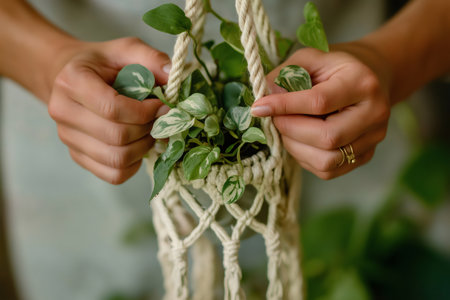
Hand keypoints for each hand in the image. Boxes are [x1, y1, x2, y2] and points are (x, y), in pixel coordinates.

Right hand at [47, 37, 170, 183]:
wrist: (70, 78)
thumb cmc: (102, 64)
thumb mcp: (126, 50)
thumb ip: (150, 58)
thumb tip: (173, 75)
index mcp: (72, 82)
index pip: (112, 108)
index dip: (144, 112)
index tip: (162, 106)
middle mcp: (63, 112)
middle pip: (116, 137)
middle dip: (147, 130)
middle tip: (160, 120)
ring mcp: (68, 138)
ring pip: (116, 159)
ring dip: (143, 148)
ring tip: (151, 132)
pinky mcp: (77, 156)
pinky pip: (112, 175)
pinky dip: (133, 165)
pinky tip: (138, 147)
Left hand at [251, 47, 390, 179]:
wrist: (370, 79)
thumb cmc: (334, 68)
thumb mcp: (310, 59)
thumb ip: (285, 75)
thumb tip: (264, 99)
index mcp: (362, 82)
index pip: (319, 101)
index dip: (284, 107)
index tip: (259, 107)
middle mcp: (374, 113)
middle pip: (327, 137)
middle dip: (291, 130)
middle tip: (275, 119)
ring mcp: (373, 138)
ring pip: (327, 160)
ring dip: (296, 148)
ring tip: (287, 130)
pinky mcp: (365, 156)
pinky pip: (328, 170)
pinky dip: (305, 158)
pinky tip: (300, 140)